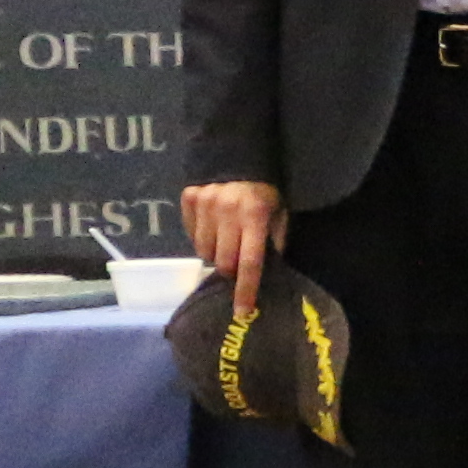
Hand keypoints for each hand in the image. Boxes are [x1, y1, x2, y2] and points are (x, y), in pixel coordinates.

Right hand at [183, 176, 283, 303]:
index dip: (246, 289)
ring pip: (204, 250)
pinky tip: (212, 226)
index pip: (249, 261)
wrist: (238, 155)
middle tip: (236, 261)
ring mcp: (205, 202)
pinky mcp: (189, 197)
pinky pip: (190, 234)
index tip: (242, 311)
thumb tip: (269, 274)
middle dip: (230, 269)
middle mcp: (228, 209)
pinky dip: (201, 237)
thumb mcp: (278, 213)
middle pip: (223, 261)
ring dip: (215, 253)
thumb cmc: (264, 190)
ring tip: (224, 239)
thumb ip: (274, 241)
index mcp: (255, 214)